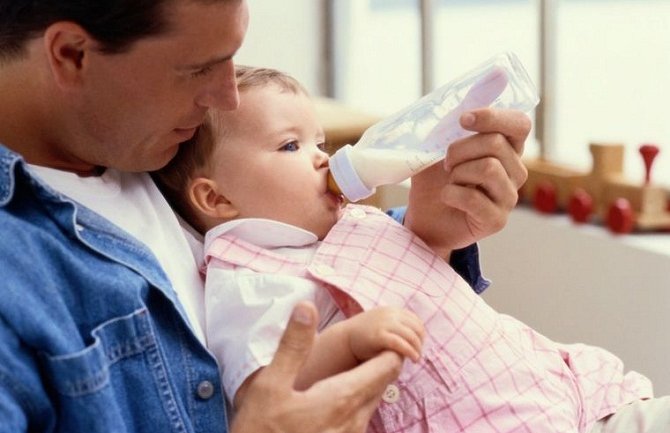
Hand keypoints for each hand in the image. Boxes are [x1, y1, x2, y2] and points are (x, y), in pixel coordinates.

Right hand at [231, 301, 403, 432]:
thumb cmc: (261, 430)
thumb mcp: (270, 385)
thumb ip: (293, 345)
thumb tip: (307, 306)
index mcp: (343, 398)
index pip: (387, 366)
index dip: (389, 345)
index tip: (379, 332)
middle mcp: (355, 420)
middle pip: (383, 383)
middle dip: (380, 360)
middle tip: (368, 340)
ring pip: (372, 401)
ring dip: (369, 381)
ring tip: (353, 363)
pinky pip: (361, 418)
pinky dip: (357, 399)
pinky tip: (336, 394)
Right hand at [347, 306, 424, 362]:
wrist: (345, 339)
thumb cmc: (365, 336)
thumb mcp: (383, 325)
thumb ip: (397, 326)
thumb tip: (417, 337)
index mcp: (392, 310)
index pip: (415, 320)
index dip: (420, 334)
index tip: (419, 345)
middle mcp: (390, 314)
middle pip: (416, 328)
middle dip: (420, 342)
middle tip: (419, 353)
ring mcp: (385, 323)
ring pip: (411, 336)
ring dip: (417, 348)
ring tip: (416, 358)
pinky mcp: (380, 336)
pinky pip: (401, 343)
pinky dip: (410, 351)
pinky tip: (413, 358)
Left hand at [404, 108, 529, 257]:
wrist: (423, 219)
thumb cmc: (434, 181)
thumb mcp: (436, 147)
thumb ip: (455, 120)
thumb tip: (484, 80)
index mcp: (506, 149)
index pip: (519, 124)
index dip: (493, 117)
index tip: (463, 120)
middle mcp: (515, 171)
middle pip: (495, 143)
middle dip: (460, 149)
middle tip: (445, 163)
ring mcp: (509, 197)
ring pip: (488, 168)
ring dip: (457, 173)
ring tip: (450, 182)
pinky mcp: (497, 220)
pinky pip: (473, 198)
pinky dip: (450, 194)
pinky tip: (447, 198)